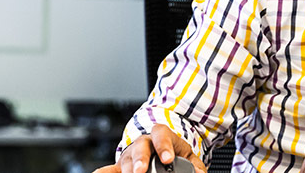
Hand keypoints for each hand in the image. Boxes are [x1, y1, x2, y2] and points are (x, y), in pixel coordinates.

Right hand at [92, 124, 207, 172]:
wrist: (161, 148)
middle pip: (140, 147)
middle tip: (141, 171)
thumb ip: (195, 166)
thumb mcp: (188, 156)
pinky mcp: (120, 167)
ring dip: (127, 169)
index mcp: (162, 135)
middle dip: (140, 160)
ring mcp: (130, 155)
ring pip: (126, 160)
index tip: (168, 159)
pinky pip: (109, 169)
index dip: (163, 146)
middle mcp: (143, 143)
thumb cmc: (173, 152)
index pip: (161, 134)